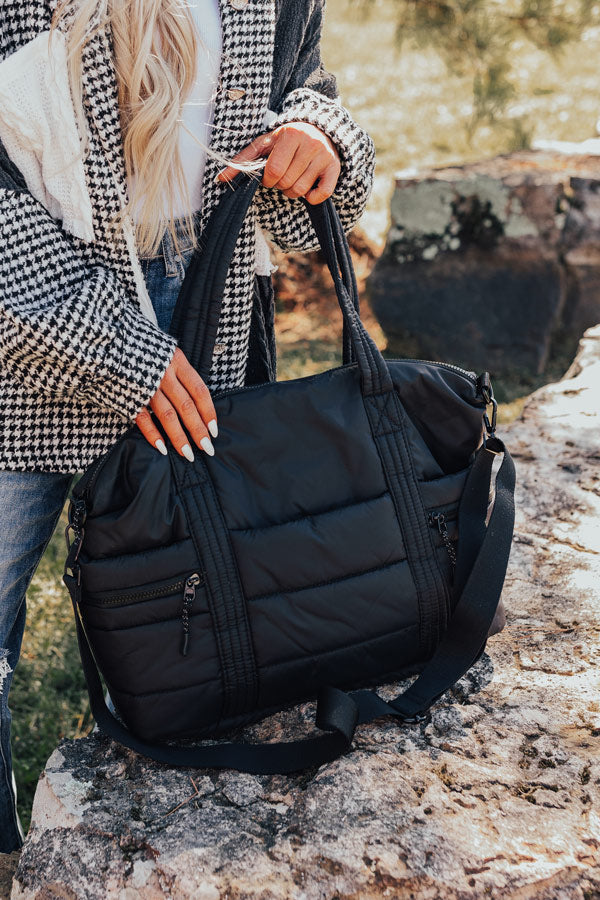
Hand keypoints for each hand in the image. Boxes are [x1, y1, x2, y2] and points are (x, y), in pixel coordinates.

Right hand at [136, 347, 217, 460]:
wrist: (108, 341)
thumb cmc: (143, 348)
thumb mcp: (167, 352)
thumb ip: (181, 372)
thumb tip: (197, 401)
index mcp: (177, 361)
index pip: (200, 391)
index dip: (209, 413)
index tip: (214, 431)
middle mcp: (164, 373)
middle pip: (187, 406)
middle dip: (198, 430)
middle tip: (207, 449)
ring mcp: (146, 385)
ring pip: (167, 415)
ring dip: (179, 437)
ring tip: (187, 454)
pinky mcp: (129, 395)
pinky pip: (143, 418)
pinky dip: (153, 434)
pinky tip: (162, 448)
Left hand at [217, 122, 340, 203]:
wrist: (320, 130)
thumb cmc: (286, 140)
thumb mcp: (265, 144)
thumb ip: (243, 161)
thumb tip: (220, 180)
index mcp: (290, 134)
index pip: (274, 171)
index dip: (268, 180)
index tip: (269, 175)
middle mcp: (310, 143)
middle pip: (287, 182)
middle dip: (280, 185)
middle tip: (282, 177)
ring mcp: (324, 156)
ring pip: (301, 190)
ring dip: (292, 192)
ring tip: (292, 180)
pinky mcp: (335, 168)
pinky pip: (322, 194)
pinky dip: (312, 198)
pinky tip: (308, 189)